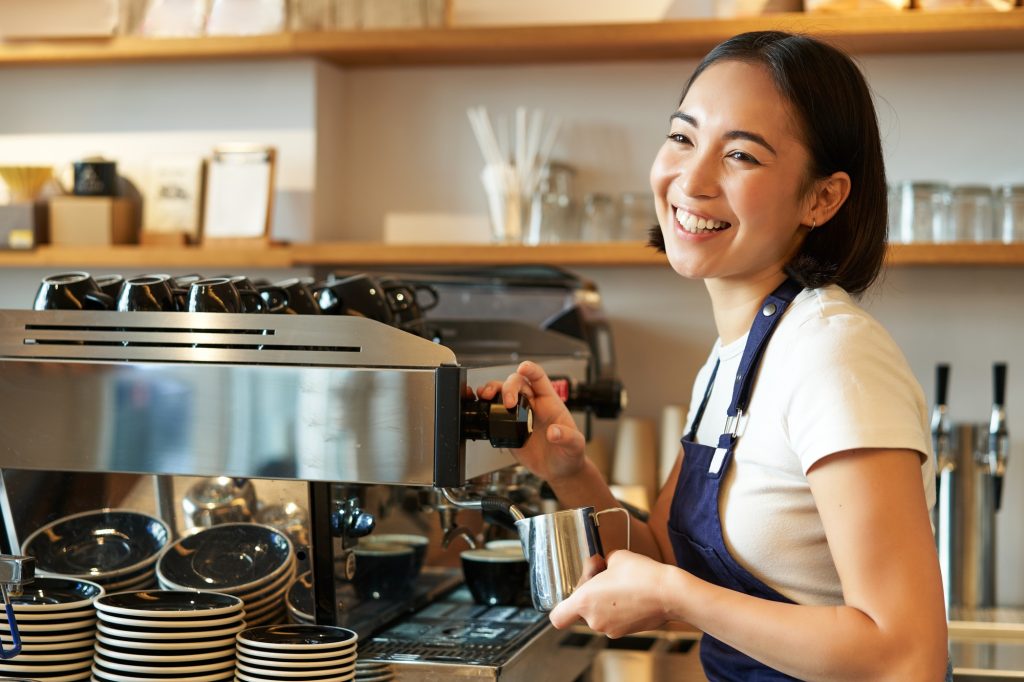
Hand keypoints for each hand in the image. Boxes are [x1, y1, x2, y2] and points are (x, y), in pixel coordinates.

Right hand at [476, 361, 585, 482]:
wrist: (559, 470)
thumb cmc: (570, 454)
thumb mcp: (575, 446)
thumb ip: (567, 438)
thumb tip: (554, 432)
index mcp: (550, 403)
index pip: (539, 379)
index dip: (531, 370)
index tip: (523, 368)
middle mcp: (533, 405)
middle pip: (517, 383)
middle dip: (509, 387)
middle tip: (508, 403)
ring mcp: (519, 416)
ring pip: (502, 394)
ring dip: (492, 390)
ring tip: (486, 395)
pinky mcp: (508, 429)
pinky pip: (495, 413)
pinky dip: (486, 406)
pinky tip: (481, 406)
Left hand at [549, 550, 671, 638]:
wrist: (670, 594)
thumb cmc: (642, 575)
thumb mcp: (616, 557)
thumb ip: (601, 563)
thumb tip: (600, 565)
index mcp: (585, 602)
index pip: (558, 617)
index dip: (561, 606)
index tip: (573, 591)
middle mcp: (595, 620)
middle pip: (581, 610)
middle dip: (590, 591)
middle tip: (602, 572)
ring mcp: (611, 629)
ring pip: (599, 614)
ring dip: (605, 600)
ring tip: (620, 581)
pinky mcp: (627, 632)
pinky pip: (614, 619)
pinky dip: (618, 608)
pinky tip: (631, 593)